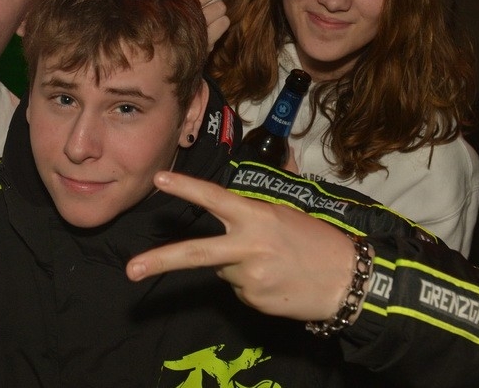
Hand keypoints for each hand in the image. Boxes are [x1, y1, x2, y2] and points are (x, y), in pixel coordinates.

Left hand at [126, 171, 364, 322]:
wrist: (346, 279)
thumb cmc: (315, 241)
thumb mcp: (282, 217)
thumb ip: (248, 221)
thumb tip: (223, 233)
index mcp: (256, 216)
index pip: (214, 198)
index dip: (185, 188)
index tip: (158, 179)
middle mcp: (248, 246)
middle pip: (195, 253)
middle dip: (160, 261)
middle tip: (131, 270)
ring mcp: (249, 276)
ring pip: (223, 271)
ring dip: (238, 267)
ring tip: (273, 264)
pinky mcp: (254, 300)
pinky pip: (239, 289)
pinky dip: (252, 284)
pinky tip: (276, 281)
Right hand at [169, 0, 252, 49]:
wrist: (166, 57)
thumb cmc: (172, 21)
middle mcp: (183, 5)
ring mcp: (193, 22)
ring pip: (221, 7)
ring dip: (219, 12)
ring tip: (207, 20)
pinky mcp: (203, 37)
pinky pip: (225, 22)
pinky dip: (220, 25)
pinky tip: (209, 31)